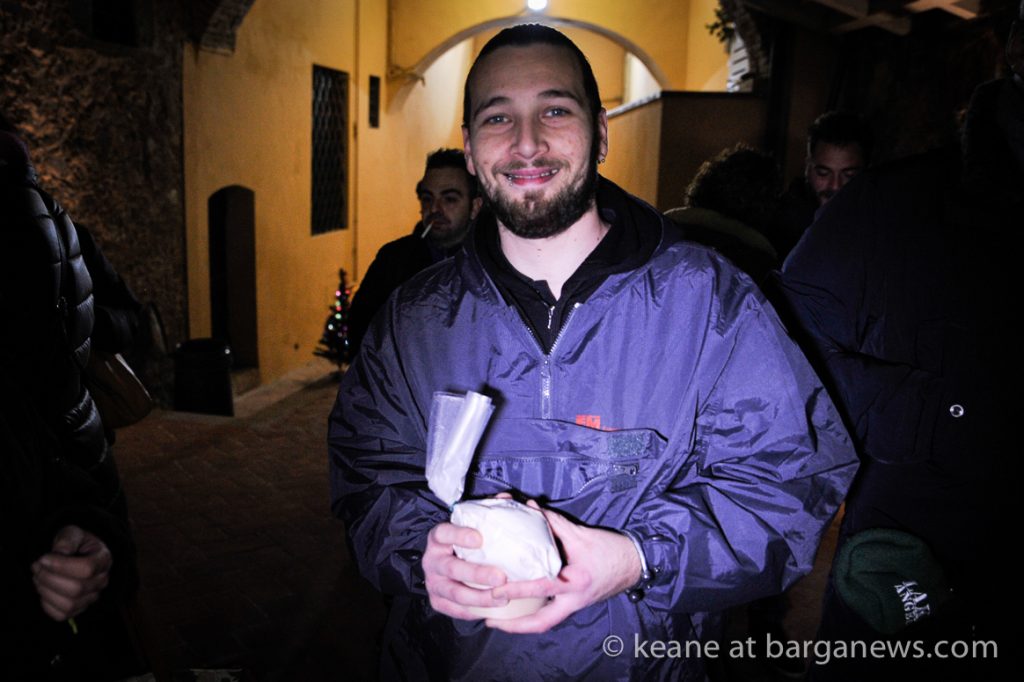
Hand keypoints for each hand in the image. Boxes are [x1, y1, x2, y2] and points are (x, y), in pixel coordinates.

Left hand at [31, 525, 112, 620]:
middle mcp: (102, 580)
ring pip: (69, 605)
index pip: (87, 569)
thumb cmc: (74, 543)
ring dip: (46, 592)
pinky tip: (44, 589)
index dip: (62, 566)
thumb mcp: (72, 533)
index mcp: (104, 559)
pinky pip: (62, 615)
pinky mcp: (79, 608)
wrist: (75, 554)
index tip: (44, 557)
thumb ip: (67, 539)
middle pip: (76, 589)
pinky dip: (48, 604)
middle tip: (36, 566)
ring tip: (38, 577)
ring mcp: (92, 597)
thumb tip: (61, 552)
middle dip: (49, 578)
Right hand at [422, 521, 509, 619]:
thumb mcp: (472, 526)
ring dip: (480, 597)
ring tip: (502, 598)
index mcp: (438, 539)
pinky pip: (455, 610)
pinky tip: (493, 610)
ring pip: (454, 593)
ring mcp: (433, 583)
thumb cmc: (465, 543)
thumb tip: (507, 497)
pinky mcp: (438, 601)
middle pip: (451, 568)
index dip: (459, 535)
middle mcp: (432, 561)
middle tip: (501, 577)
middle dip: (477, 574)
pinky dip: (475, 611)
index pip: (443, 533)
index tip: (479, 539)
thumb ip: (488, 513)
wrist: (445, 563)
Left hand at [485, 502, 640, 633]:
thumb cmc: (610, 550)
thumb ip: (552, 522)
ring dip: (522, 623)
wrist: (635, 563)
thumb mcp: (580, 534)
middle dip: (514, 626)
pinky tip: (519, 608)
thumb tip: (528, 508)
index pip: (540, 588)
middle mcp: (574, 600)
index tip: (495, 589)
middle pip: (541, 623)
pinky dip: (534, 612)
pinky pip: (551, 613)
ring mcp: (575, 605)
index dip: (516, 589)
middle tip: (489, 621)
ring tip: (498, 620)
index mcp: (575, 583)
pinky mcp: (575, 603)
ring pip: (545, 622)